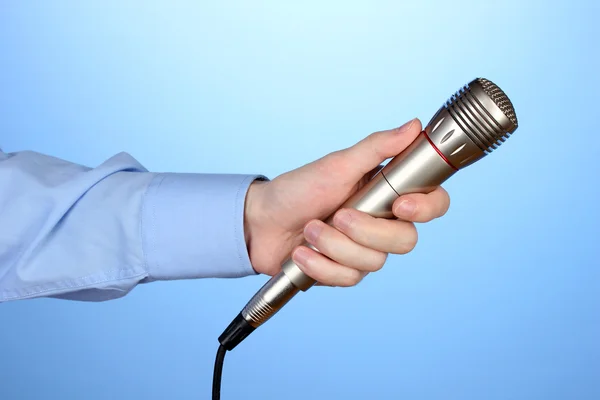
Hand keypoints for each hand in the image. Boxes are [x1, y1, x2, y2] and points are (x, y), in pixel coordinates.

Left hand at [243, 118, 449, 286]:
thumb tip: (414, 126)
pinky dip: (320, 265)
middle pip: (406, 241)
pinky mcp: (344, 272)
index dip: (426, 208)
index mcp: (386, 194)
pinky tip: (302, 253)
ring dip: (334, 246)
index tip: (400, 206)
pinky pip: (349, 279)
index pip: (432, 204)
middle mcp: (381, 224)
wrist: (262, 223)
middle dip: (366, 231)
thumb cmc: (298, 189)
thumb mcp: (337, 164)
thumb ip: (377, 148)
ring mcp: (363, 250)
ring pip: (374, 262)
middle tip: (336, 215)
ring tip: (309, 229)